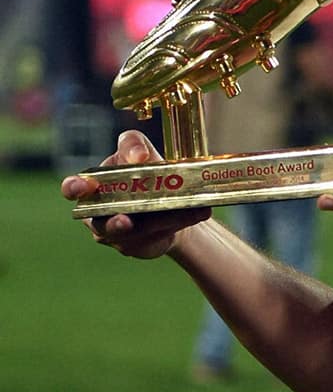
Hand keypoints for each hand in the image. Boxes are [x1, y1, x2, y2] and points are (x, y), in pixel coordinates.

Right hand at [61, 130, 210, 258]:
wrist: (165, 197)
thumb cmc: (143, 169)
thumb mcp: (138, 150)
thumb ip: (134, 145)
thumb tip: (140, 156)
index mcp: (93, 188)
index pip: (74, 189)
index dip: (74, 188)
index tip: (84, 186)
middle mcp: (101, 216)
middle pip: (106, 223)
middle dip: (116, 223)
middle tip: (125, 220)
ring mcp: (120, 235)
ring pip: (139, 231)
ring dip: (163, 220)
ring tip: (186, 210)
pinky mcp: (142, 246)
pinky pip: (160, 236)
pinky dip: (181, 222)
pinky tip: (200, 211)